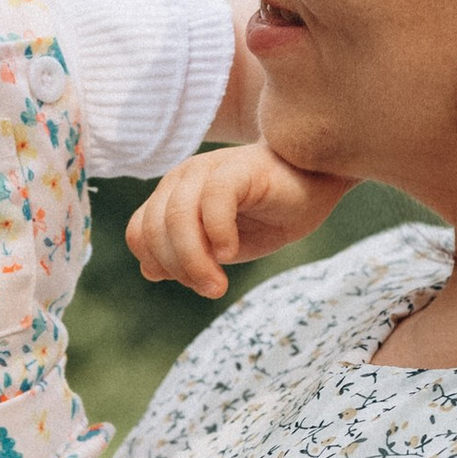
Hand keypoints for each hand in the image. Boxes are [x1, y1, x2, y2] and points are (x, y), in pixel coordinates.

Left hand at [125, 140, 352, 298]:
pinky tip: (230, 252)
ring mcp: (208, 169)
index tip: (192, 283)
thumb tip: (151, 271)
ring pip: (177, 217)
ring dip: (194, 260)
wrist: (316, 186)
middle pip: (155, 229)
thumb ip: (185, 256)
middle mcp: (183, 178)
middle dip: (178, 268)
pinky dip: (216, 231)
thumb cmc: (268, 215)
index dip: (159, 264)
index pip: (140, 233)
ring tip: (217, 284)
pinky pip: (213, 199)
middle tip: (211, 289)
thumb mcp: (220, 245)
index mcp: (173, 195)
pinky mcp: (238, 167)